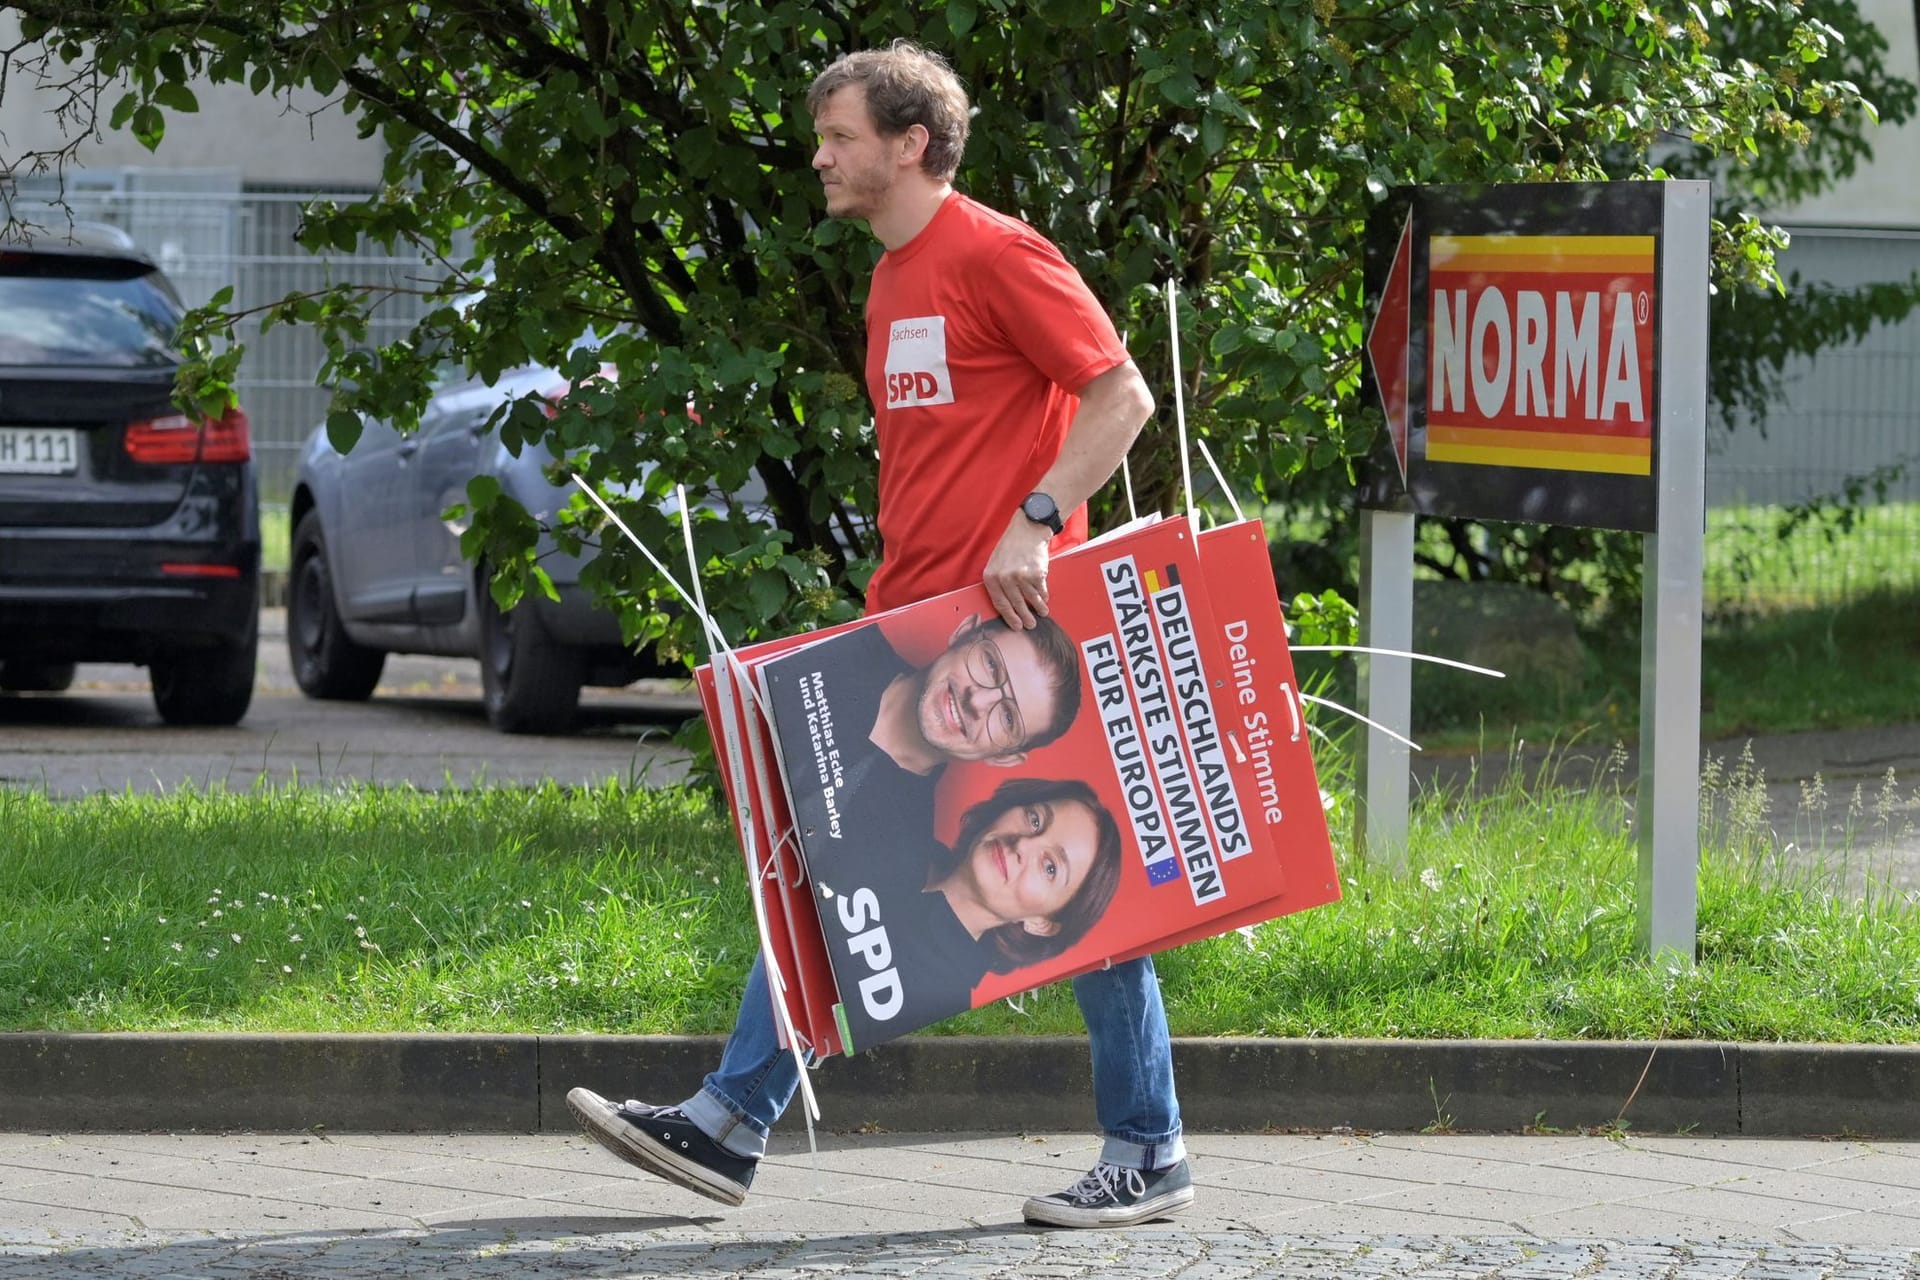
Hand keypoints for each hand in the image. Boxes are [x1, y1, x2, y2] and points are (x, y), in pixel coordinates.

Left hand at [983, 512, 1052, 629]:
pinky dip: (1044, 596)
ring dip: (1038, 608)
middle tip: (1030, 626)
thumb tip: (1007, 606)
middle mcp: (1004, 578)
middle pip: (1016, 605)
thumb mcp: (996, 563)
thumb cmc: (1011, 547)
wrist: (1027, 530)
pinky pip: (1041, 590)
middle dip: (1024, 617)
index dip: (1009, 617)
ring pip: (1031, 599)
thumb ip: (998, 583)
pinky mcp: (1036, 574)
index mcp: (991, 577)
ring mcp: (1020, 577)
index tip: (1016, 626)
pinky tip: (1045, 598)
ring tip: (1042, 613)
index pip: (1000, 604)